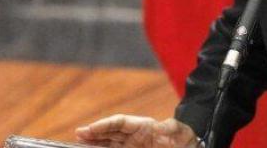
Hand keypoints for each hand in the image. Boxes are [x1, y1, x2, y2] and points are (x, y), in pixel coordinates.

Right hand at [75, 115, 198, 147]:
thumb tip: (163, 125)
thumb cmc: (184, 137)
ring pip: (109, 142)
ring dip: (95, 142)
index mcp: (143, 125)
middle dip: (94, 132)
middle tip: (78, 135)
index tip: (90, 128)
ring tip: (80, 142)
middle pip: (110, 132)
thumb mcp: (179, 130)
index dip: (104, 125)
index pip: (120, 122)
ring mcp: (132, 144)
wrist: (187, 146)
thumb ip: (170, 127)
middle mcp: (134, 134)